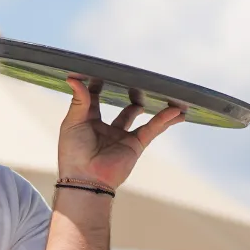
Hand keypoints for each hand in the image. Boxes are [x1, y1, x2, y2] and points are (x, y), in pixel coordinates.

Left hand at [57, 76, 185, 189]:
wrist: (85, 179)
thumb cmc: (73, 153)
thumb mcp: (73, 122)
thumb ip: (79, 100)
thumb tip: (74, 79)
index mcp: (88, 122)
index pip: (95, 99)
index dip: (99, 85)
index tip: (105, 71)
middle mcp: (106, 129)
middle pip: (122, 108)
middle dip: (130, 95)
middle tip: (137, 80)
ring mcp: (122, 137)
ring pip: (141, 117)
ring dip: (153, 107)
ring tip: (165, 94)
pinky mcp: (135, 145)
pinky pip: (152, 129)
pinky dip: (165, 119)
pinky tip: (176, 111)